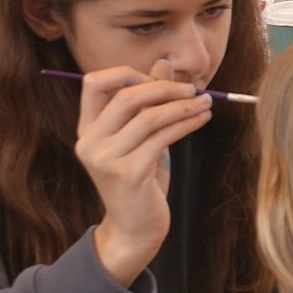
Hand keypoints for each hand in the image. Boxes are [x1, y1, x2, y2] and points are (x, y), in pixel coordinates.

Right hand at [75, 59, 213, 285]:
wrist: (134, 229)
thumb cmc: (141, 182)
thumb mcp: (142, 139)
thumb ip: (148, 103)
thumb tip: (164, 63)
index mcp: (87, 129)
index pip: (94, 83)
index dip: (128, 73)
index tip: (160, 78)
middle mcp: (90, 142)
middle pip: (125, 96)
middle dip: (164, 87)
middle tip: (193, 89)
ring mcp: (106, 159)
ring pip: (148, 117)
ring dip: (182, 106)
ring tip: (205, 103)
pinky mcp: (128, 173)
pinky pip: (162, 138)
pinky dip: (186, 124)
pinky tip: (202, 119)